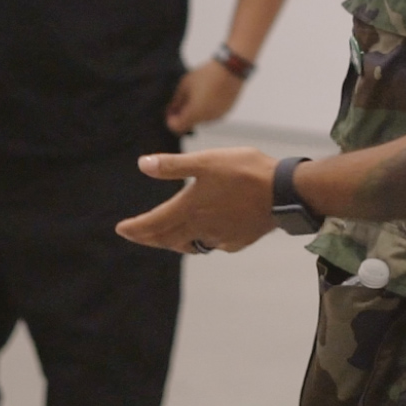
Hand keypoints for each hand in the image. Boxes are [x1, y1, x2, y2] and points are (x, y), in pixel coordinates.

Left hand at [115, 147, 278, 253]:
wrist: (285, 192)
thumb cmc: (245, 171)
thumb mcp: (206, 161)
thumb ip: (173, 166)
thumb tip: (142, 165)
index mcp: (190, 207)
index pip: (154, 222)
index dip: (135, 227)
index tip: (121, 230)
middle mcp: (201, 227)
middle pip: (167, 238)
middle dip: (149, 237)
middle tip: (136, 235)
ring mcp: (220, 237)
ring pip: (188, 244)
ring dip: (172, 241)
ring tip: (165, 236)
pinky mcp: (237, 240)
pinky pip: (211, 245)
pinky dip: (199, 241)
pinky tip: (203, 234)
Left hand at [165, 58, 245, 134]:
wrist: (231, 69)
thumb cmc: (206, 75)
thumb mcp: (185, 84)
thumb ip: (176, 101)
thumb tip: (171, 110)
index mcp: (195, 113)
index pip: (177, 127)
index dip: (171, 120)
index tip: (171, 111)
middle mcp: (207, 119)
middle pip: (189, 124)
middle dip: (183, 115)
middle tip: (182, 101)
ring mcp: (218, 116)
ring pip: (201, 120)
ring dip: (196, 113)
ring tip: (197, 95)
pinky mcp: (226, 112)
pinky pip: (212, 115)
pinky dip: (207, 110)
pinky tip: (208, 95)